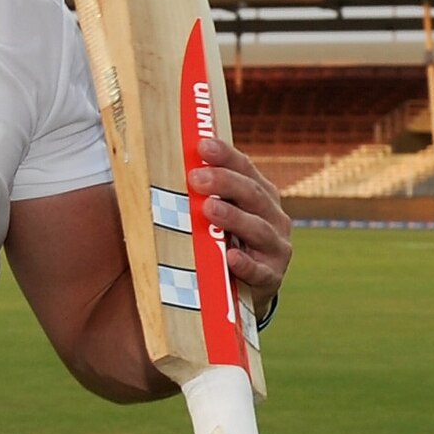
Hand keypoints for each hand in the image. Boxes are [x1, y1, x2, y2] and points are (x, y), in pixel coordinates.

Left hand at [189, 139, 292, 315]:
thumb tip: (159, 169)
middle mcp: (273, 216)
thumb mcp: (217, 216)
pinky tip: (231, 258)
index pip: (245, 168)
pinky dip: (246, 264)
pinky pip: (259, 271)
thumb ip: (202, 194)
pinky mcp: (271, 277)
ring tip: (209, 209)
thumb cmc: (224, 242)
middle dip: (225, 183)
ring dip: (233, 218)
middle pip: (252, 194)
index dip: (225, 155)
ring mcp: (275, 247)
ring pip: (258, 228)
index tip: (202, 145)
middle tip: (196, 178)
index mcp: (259, 194)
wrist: (244, 289)